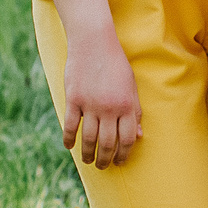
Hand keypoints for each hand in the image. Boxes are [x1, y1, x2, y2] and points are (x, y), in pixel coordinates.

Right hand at [61, 29, 141, 166]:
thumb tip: (138, 136)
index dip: (123, 155)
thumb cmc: (115, 63)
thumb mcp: (131, 86)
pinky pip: (71, 126)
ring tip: (88, 161)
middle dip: (106, 159)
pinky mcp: (73, 99)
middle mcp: (109, 108)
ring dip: (88, 154)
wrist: (93, 42)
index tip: (120, 162)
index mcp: (127, 105)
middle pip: (108, 143)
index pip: (127, 139)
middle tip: (102, 166)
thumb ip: (135, 111)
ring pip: (89, 139)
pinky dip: (69, 139)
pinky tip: (70, 146)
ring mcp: (90, 105)